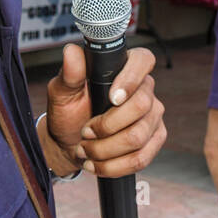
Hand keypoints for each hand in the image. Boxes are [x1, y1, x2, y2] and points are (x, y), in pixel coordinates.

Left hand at [45, 43, 165, 177]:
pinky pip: (141, 158)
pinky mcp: (155, 139)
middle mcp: (145, 89)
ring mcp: (153, 116)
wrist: (69, 142)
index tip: (112, 98)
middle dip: (108, 126)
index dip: (131, 79)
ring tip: (86, 150)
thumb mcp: (62, 92)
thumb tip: (71, 51)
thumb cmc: (68, 111)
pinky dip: (114, 166)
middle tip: (85, 132)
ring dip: (105, 149)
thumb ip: (69, 74)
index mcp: (124, 68)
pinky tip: (97, 164)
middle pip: (141, 105)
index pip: (144, 61)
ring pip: (138, 136)